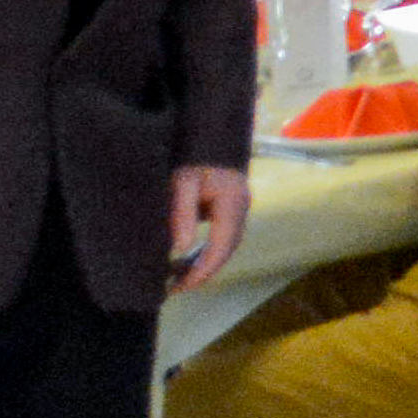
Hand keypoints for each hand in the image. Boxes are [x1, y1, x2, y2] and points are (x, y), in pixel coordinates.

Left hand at [169, 165, 249, 292]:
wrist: (210, 129)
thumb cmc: (194, 154)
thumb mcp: (182, 181)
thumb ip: (183, 214)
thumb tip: (181, 248)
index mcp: (232, 205)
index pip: (220, 247)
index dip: (202, 270)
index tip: (181, 286)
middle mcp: (241, 209)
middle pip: (226, 250)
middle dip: (203, 272)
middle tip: (176, 287)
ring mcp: (238, 207)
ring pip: (225, 244)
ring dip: (204, 262)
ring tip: (179, 277)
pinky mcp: (230, 204)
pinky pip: (221, 235)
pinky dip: (205, 250)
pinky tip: (187, 256)